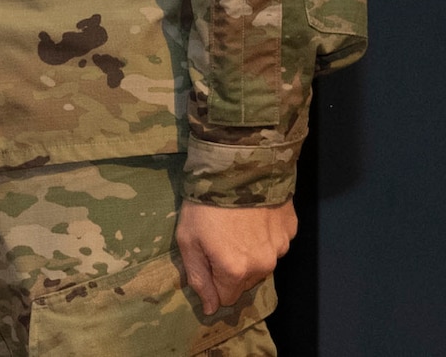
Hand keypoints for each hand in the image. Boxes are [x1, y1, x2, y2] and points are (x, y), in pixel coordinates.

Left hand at [176, 200, 295, 314]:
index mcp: (236, 270)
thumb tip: (210, 309)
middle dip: (231, 268)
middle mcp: (263, 265)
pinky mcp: (290, 231)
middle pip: (245, 282)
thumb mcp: (187, 240)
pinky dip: (264, 236)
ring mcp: (281, 248)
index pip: (227, 297)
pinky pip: (276, 244)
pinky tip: (252, 217)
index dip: (214, 282)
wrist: (237, 168)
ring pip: (262, 264)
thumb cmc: (204, 205)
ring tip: (236, 226)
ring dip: (250, 253)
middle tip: (219, 239)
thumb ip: (199, 278)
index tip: (207, 259)